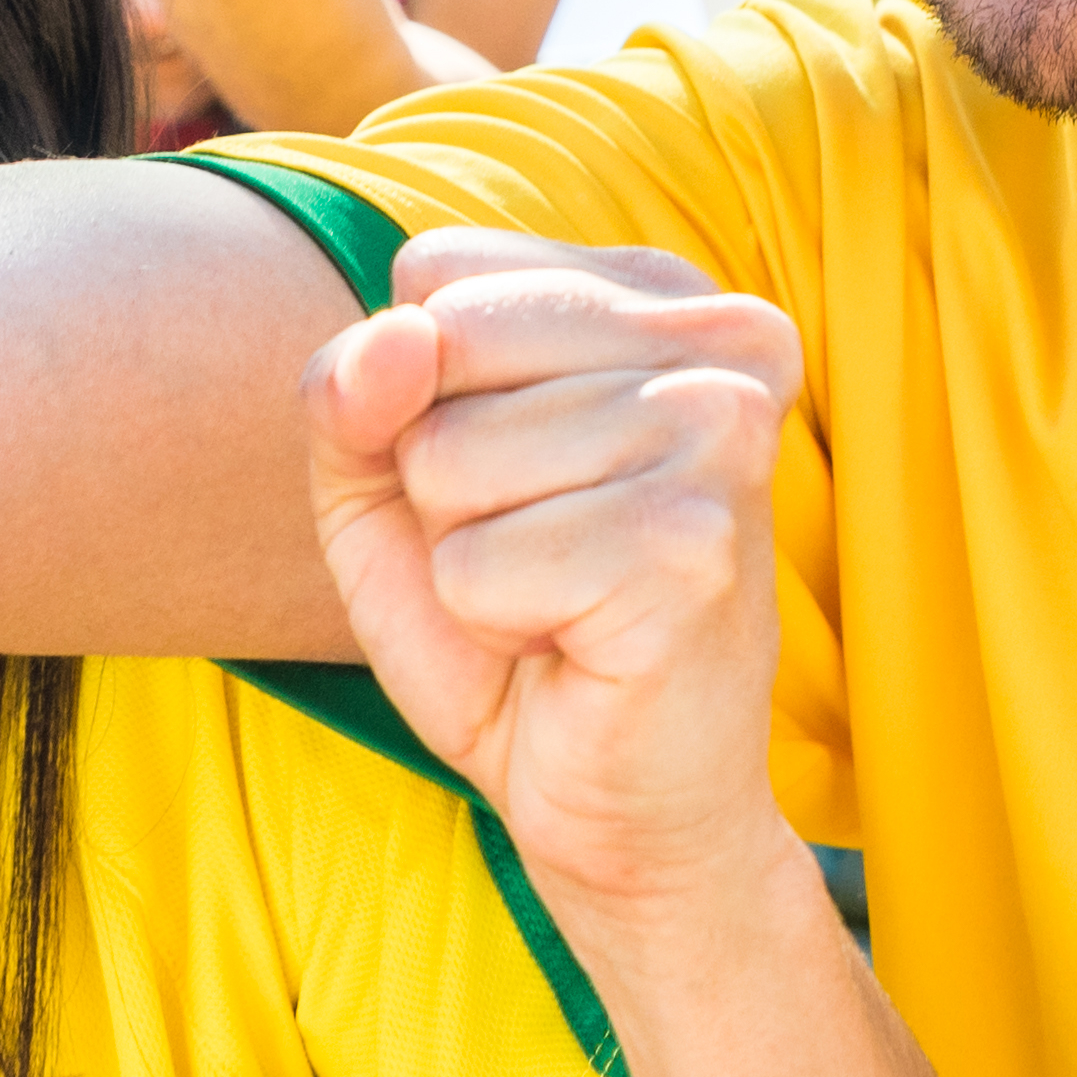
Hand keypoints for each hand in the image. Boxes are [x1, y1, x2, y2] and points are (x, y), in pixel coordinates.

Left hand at [303, 235, 806, 933]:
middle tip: (540, 556)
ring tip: (561, 601)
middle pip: (440, 346)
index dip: (422, 396)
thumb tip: (394, 337)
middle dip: (441, 480)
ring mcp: (719, 433)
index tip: (519, 480)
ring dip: (471, 562)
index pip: (436, 270)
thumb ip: (354, 389)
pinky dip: (493, 627)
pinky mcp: (692, 547)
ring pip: (447, 458)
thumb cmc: (515, 628)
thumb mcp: (392, 486)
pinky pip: (475, 566)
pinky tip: (577, 648)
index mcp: (664, 292)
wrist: (623, 806)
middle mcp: (722, 336)